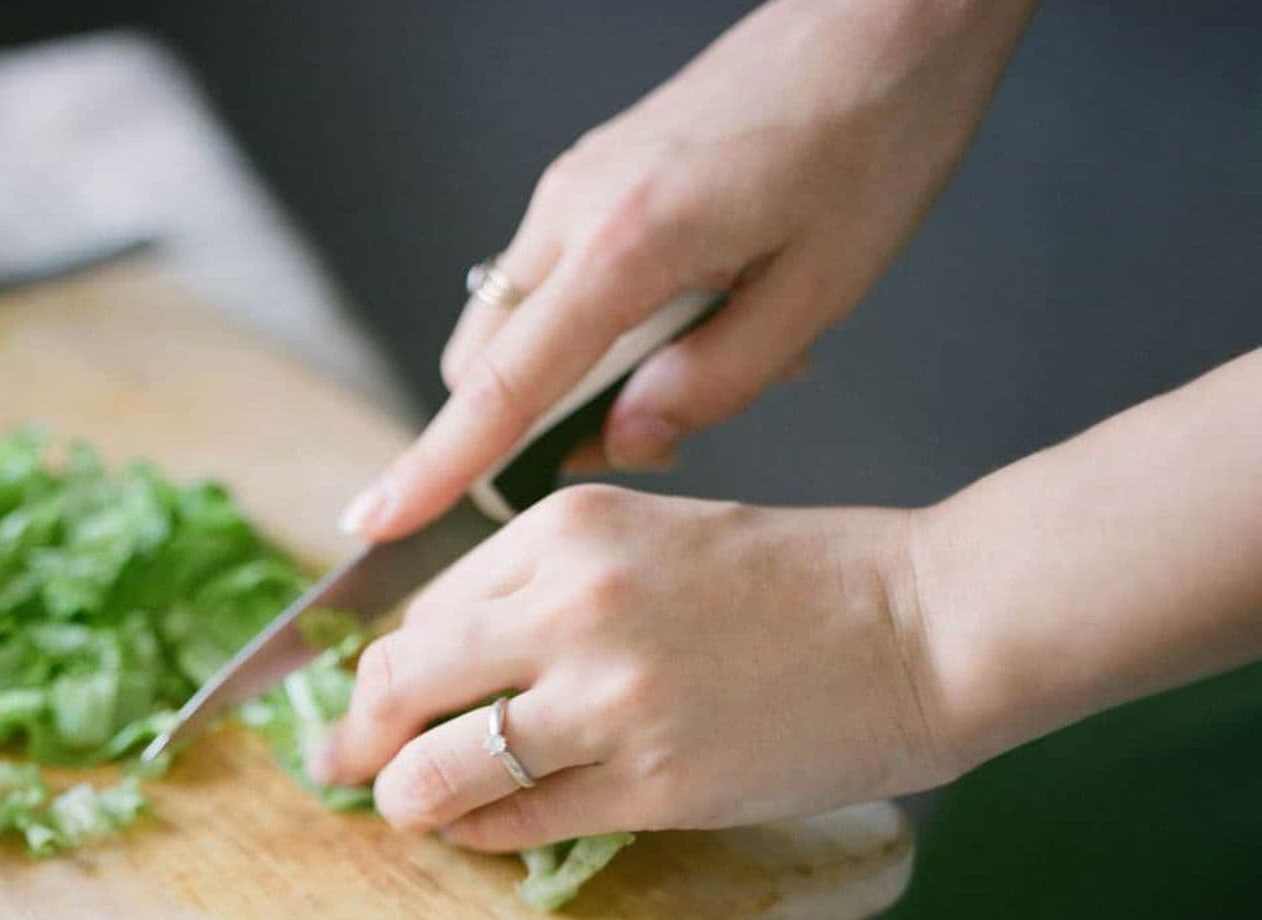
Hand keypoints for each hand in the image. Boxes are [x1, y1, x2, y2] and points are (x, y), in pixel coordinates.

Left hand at [311, 485, 955, 848]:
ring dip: (408, 799)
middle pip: (394, 685)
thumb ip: (543, 589)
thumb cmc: (796, 580)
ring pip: (435, 770)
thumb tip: (439, 660)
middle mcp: (567, 607)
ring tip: (416, 808)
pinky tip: (484, 829)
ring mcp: (606, 700)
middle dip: (356, 738)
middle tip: (346, 770)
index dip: (381, 670)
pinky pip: (513, 822)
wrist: (928, 624)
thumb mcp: (649, 538)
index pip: (418, 612)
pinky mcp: (650, 783)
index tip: (370, 706)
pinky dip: (479, 833)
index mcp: (562, 531)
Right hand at [340, 0, 1037, 539]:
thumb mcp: (820, 290)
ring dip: (570, 378)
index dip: (434, 467)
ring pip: (514, 326)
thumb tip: (626, 441)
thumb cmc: (873, 135)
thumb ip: (713, 382)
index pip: (501, 388)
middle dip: (526, 431)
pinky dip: (593, 328)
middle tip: (648, 432)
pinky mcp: (592, 178)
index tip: (377, 522)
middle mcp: (573, 210)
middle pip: (483, 363)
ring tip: (700, 353)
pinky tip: (696, 309)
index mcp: (628, 243)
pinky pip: (554, 282)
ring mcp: (573, 188)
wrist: (889, 13)